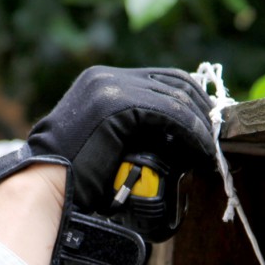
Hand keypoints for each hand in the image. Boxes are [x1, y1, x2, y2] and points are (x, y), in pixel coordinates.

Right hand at [0, 67, 214, 264]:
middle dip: (203, 109)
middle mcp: (106, 76)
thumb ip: (136, 128)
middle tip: (219, 137)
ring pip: (175, 96)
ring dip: (201, 125)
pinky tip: (200, 151)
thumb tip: (181, 138)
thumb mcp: (109, 142)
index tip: (210, 125)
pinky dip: (191, 133)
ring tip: (212, 150)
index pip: (162, 79)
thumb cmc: (75, 178)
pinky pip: (168, 113)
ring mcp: (109, 87)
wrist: (45, 188)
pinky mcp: (116, 104)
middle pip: (174, 81)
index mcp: (102, 81)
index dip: (192, 100)